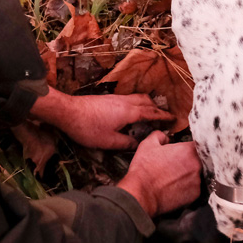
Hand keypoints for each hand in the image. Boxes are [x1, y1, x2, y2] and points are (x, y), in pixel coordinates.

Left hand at [31, 89, 172, 149]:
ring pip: (138, 98)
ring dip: (148, 104)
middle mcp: (126, 102)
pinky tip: (133, 112)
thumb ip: (126, 143)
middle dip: (158, 109)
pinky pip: (130, 98)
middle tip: (165, 117)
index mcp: (130, 112)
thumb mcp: (109, 141)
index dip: (164, 117)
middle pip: (147, 101)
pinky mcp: (108, 98)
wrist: (68, 112)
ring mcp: (116, 98)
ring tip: (151, 113)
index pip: (152, 113)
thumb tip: (138, 144)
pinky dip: (138, 103)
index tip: (174, 119)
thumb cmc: (88, 128)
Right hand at [117, 132, 201, 216]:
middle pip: (198, 159)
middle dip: (188, 161)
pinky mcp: (195, 195)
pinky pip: (194, 187)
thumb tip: (166, 138)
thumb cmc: (144, 170)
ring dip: (188, 174)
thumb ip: (160, 135)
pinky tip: (174, 187)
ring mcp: (197, 181)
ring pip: (196, 174)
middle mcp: (196, 165)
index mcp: (188, 150)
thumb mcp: (148, 144)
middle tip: (174, 165)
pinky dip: (187, 187)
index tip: (182, 151)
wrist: (141, 194)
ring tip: (172, 177)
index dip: (189, 147)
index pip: (197, 144)